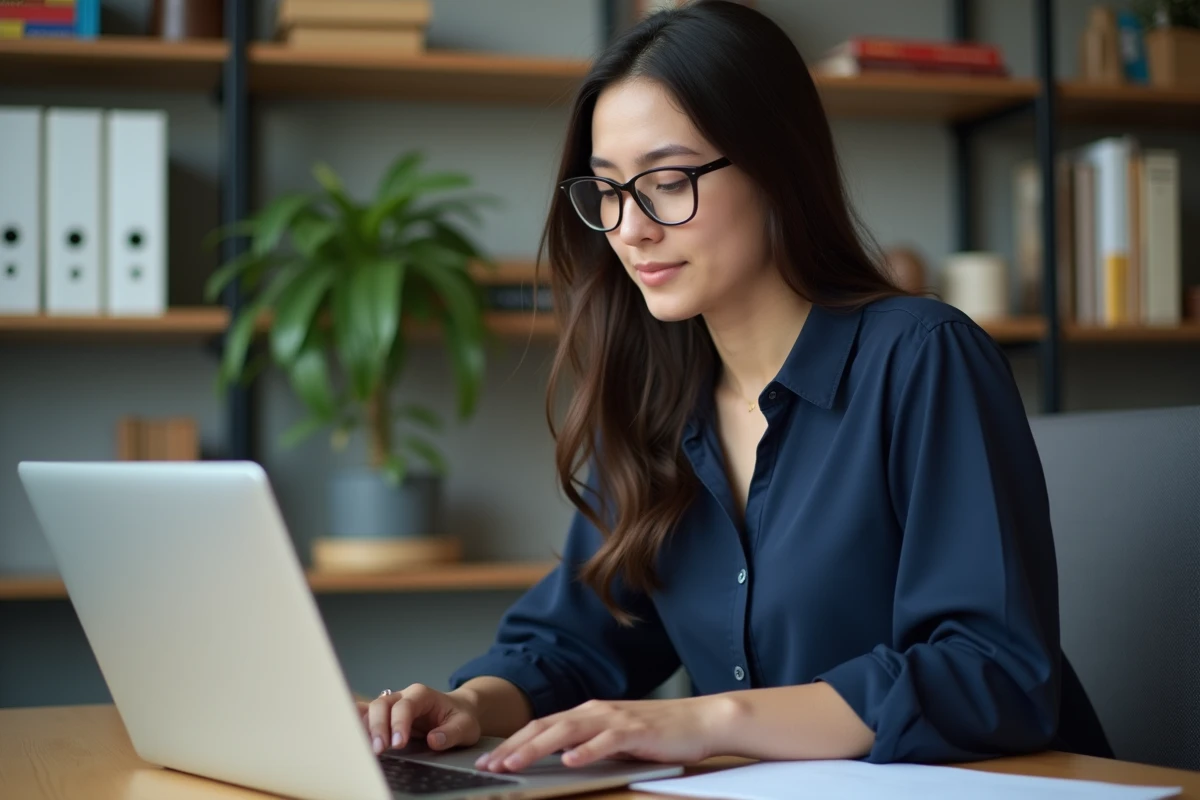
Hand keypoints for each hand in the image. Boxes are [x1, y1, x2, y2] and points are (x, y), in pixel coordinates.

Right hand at [358, 683, 481, 754]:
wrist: (458, 711)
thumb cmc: (461, 717)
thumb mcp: (465, 726)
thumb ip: (451, 733)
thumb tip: (433, 740)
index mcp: (422, 694)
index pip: (405, 706)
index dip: (399, 724)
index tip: (398, 744)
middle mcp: (404, 696)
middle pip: (382, 705)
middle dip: (378, 727)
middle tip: (379, 750)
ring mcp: (393, 705)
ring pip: (371, 709)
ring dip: (366, 729)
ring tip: (366, 749)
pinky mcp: (387, 716)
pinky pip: (368, 715)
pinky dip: (359, 724)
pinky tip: (353, 736)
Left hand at [472, 695, 736, 772]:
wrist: (700, 720)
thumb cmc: (658, 733)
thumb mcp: (614, 736)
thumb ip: (587, 742)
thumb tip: (556, 756)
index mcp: (588, 713)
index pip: (542, 726)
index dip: (513, 742)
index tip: (489, 760)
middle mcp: (596, 711)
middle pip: (546, 726)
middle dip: (514, 746)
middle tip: (489, 765)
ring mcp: (616, 719)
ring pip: (568, 731)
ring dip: (538, 748)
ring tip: (515, 763)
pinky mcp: (636, 732)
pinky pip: (606, 741)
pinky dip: (586, 751)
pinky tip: (569, 761)